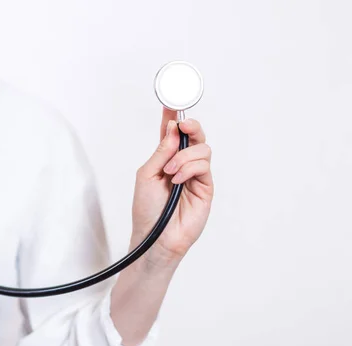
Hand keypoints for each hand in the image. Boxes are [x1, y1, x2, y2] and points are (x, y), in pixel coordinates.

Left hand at [131, 108, 213, 264]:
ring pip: (202, 149)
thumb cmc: (147, 210)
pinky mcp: (206, 187)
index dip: (173, 116)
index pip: (171, 134)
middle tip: (183, 124)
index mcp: (164, 159)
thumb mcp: (146, 175)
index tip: (171, 101)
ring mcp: (195, 175)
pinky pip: (204, 166)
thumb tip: (173, 128)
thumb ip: (160, 151)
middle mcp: (182, 164)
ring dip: (184, 156)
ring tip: (170, 172)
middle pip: (194, 136)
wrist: (155, 237)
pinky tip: (177, 180)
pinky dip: (189, 168)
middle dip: (190, 125)